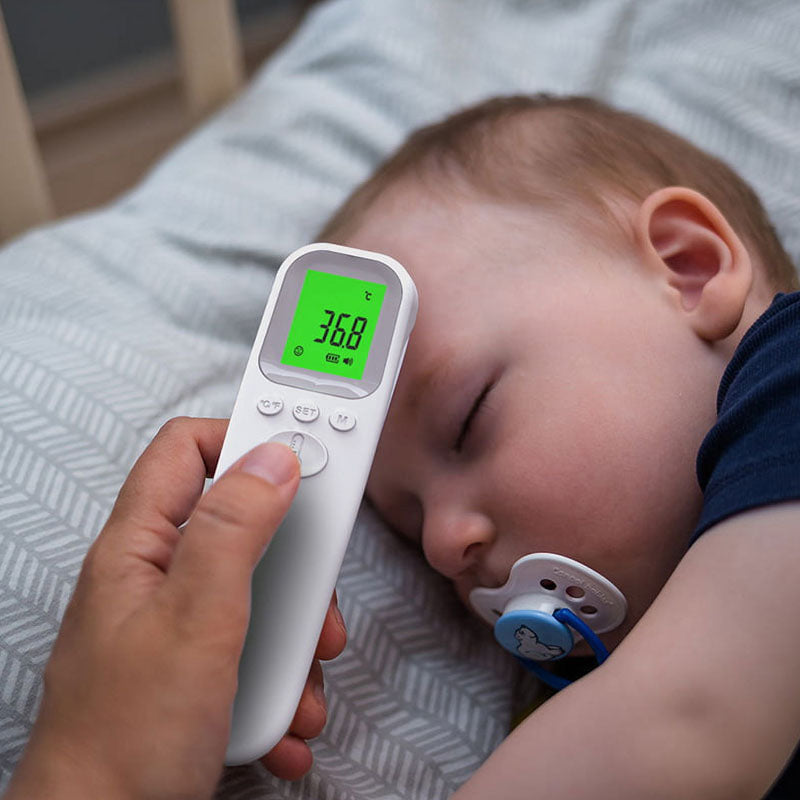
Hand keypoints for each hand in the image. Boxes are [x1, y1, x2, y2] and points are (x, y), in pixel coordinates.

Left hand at [5, 417, 346, 799]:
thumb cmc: (123, 740)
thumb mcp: (196, 619)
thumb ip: (235, 530)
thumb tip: (273, 459)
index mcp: (142, 547)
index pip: (188, 450)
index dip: (244, 440)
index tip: (302, 458)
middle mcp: (159, 578)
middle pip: (241, 525)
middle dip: (293, 558)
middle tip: (318, 583)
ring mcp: (179, 626)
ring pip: (260, 594)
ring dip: (296, 632)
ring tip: (304, 671)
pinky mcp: (198, 669)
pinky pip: (256, 649)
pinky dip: (282, 677)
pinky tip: (285, 711)